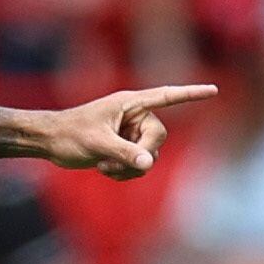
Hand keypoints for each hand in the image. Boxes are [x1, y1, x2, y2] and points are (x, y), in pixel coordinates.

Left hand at [36, 84, 217, 178]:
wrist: (49, 142)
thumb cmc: (69, 134)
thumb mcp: (97, 144)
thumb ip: (124, 152)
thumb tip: (148, 162)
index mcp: (130, 104)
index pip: (167, 96)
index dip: (191, 94)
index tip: (214, 91)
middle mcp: (134, 116)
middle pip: (158, 139)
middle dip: (142, 155)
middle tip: (116, 162)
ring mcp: (130, 133)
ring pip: (150, 156)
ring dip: (130, 168)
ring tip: (105, 167)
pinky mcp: (124, 148)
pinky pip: (139, 165)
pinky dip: (126, 172)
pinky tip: (105, 170)